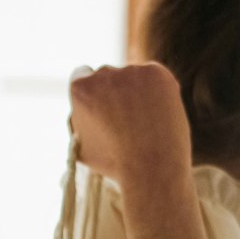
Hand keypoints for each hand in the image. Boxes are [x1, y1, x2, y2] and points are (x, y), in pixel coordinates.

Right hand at [68, 61, 192, 210]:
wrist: (152, 167)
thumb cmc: (115, 163)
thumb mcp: (81, 145)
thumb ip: (79, 120)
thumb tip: (81, 109)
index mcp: (80, 87)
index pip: (83, 75)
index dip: (95, 92)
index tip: (105, 104)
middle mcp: (103, 73)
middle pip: (109, 76)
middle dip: (117, 93)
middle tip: (130, 119)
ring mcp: (132, 71)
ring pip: (134, 78)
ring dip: (138, 93)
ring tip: (147, 123)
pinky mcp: (157, 73)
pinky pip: (156, 78)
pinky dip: (159, 91)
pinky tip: (160, 114)